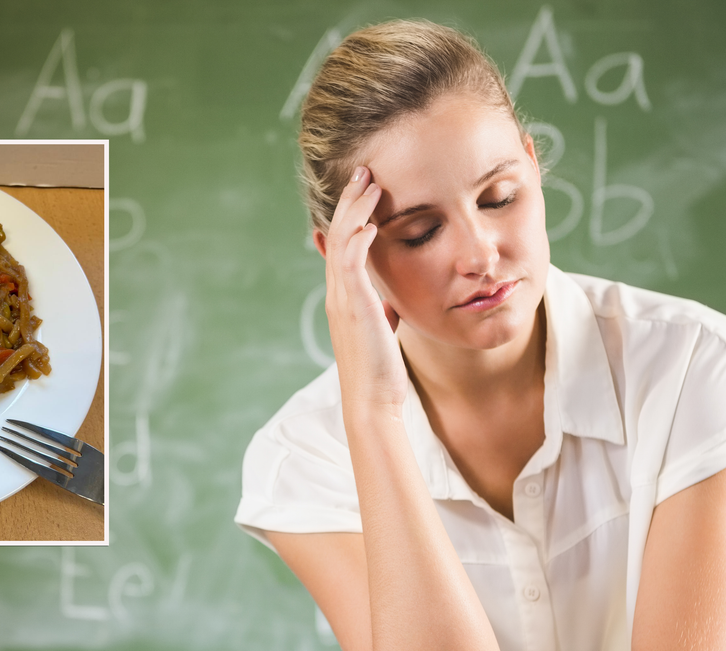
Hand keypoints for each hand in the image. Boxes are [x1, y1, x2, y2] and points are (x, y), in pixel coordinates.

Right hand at [319, 166, 409, 410]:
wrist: (373, 402)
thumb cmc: (380, 373)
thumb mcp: (381, 333)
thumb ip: (381, 313)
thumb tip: (390, 306)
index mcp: (343, 298)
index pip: (342, 245)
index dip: (352, 215)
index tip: (367, 190)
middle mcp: (337, 294)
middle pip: (336, 234)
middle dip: (350, 201)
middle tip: (365, 172)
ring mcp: (342, 300)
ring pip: (341, 241)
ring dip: (356, 209)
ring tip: (370, 183)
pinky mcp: (354, 306)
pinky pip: (350, 263)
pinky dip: (358, 238)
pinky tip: (373, 222)